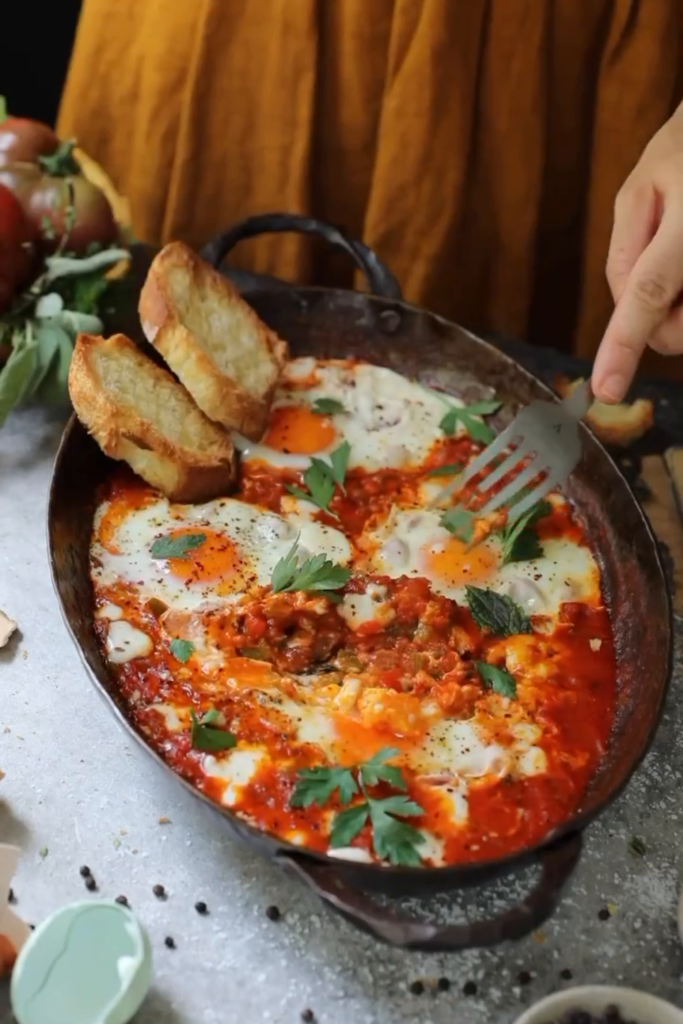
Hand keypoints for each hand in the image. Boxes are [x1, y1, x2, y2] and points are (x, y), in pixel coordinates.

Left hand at [593, 103, 682, 402]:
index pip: (649, 293)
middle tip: (662, 264)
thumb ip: (625, 253)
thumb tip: (624, 311)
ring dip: (680, 310)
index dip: (624, 345)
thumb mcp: (639, 189)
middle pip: (675, 333)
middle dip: (657, 322)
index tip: (606, 389)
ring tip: (681, 251)